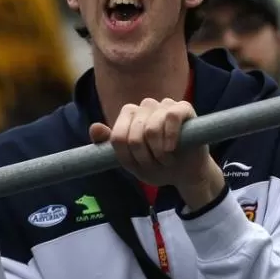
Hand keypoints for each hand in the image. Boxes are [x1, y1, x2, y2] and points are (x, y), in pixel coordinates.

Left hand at [89, 98, 223, 209]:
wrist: (185, 173)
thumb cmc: (156, 165)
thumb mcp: (130, 161)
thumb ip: (110, 145)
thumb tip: (94, 128)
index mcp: (129, 115)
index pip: (117, 137)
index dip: (126, 157)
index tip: (137, 166)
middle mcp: (145, 106)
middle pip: (133, 135)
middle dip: (144, 158)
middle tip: (155, 165)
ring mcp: (164, 104)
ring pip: (151, 128)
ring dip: (158, 152)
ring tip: (165, 159)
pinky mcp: (184, 107)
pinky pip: (171, 117)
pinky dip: (171, 138)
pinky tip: (173, 148)